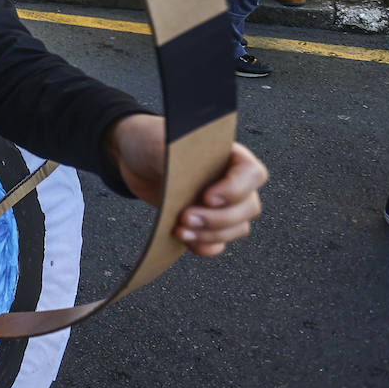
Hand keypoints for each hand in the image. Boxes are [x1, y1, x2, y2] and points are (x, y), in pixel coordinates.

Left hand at [108, 114, 267, 256]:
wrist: (135, 157)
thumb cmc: (153, 141)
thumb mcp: (165, 142)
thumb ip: (183, 158)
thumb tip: (190, 178)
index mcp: (232, 155)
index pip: (253, 175)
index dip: (235, 190)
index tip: (207, 198)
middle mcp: (234, 181)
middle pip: (248, 208)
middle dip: (217, 219)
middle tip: (184, 217)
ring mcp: (224, 205)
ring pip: (237, 228)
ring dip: (210, 234)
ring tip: (179, 230)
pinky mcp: (207, 223)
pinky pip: (219, 243)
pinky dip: (204, 246)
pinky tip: (184, 240)